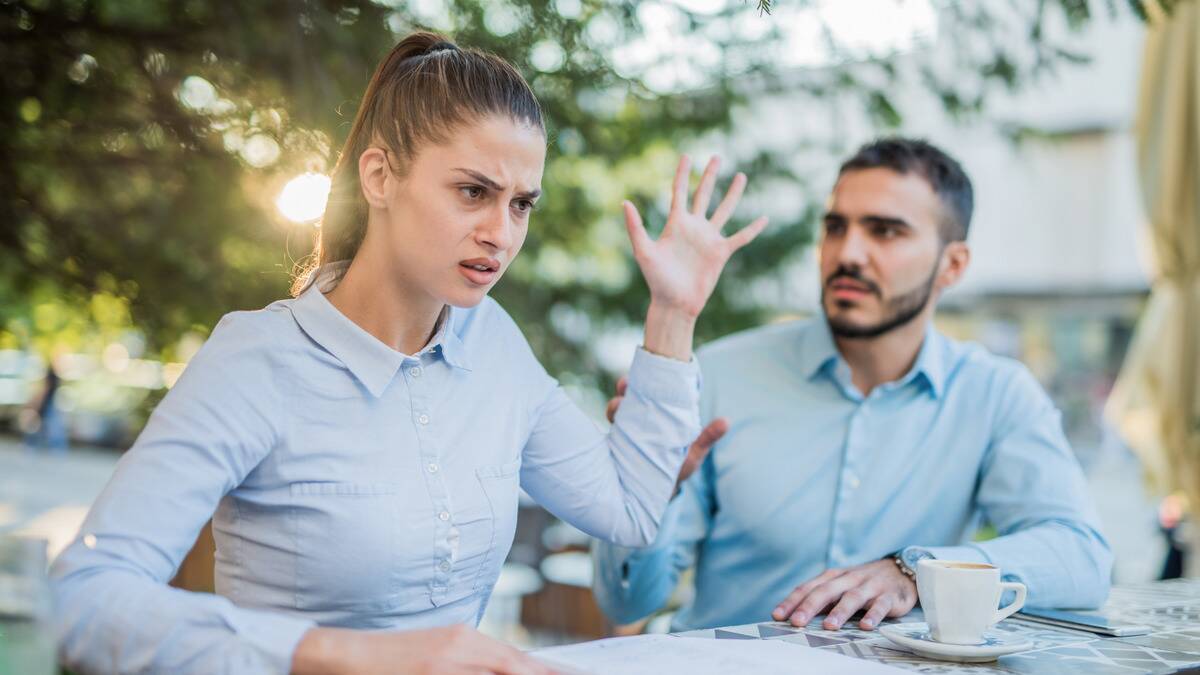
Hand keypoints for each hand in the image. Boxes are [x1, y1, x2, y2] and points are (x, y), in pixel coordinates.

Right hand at [292, 624, 556, 674]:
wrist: (345, 655)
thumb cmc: (394, 657)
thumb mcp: (440, 650)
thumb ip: (476, 661)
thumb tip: (515, 667)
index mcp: (464, 639)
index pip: (518, 659)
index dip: (550, 671)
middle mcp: (458, 650)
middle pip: (513, 667)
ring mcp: (443, 667)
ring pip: (498, 674)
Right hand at [606, 375, 727, 488]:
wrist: (659, 491)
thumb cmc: (678, 467)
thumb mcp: (693, 453)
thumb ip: (706, 438)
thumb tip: (725, 421)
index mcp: (659, 415)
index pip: (651, 392)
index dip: (646, 380)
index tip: (646, 373)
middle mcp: (642, 419)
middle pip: (630, 396)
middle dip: (625, 388)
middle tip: (625, 384)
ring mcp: (627, 431)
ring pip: (616, 411)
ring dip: (615, 406)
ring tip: (617, 409)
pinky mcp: (617, 445)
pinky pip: (609, 433)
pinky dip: (609, 427)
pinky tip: (608, 430)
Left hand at [624, 155, 767, 318]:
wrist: (674, 303)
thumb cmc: (656, 280)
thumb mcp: (643, 251)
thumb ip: (635, 227)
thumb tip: (625, 202)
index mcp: (675, 224)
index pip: (680, 192)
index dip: (682, 174)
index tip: (687, 156)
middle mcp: (693, 227)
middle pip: (703, 195)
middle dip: (709, 176)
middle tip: (716, 156)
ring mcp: (708, 239)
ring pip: (724, 210)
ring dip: (733, 194)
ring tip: (741, 176)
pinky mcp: (720, 253)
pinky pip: (740, 237)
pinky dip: (752, 229)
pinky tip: (764, 218)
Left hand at [771, 559, 917, 630]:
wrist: (900, 570)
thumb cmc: (863, 582)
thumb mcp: (840, 586)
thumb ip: (821, 599)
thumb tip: (795, 615)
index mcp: (832, 577)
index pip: (808, 588)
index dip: (792, 601)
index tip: (777, 615)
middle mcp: (848, 579)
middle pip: (826, 591)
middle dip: (809, 606)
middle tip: (796, 622)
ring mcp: (869, 586)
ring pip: (852, 598)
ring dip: (840, 612)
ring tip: (829, 626)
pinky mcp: (889, 596)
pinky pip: (880, 605)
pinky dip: (873, 615)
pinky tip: (866, 626)